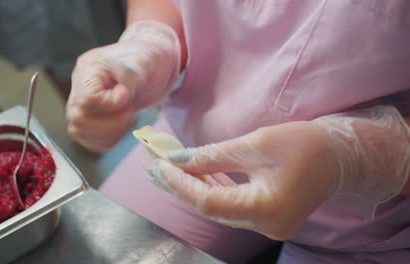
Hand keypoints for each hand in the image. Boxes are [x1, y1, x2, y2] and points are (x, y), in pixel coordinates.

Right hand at [66, 21, 180, 151]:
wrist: (152, 68)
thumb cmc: (146, 61)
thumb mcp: (142, 63)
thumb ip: (130, 78)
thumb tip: (119, 97)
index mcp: (87, 69)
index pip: (86, 100)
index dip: (110, 105)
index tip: (127, 96)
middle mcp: (78, 88)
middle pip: (78, 119)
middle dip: (111, 123)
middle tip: (130, 110)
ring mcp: (80, 106)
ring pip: (80, 132)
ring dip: (110, 133)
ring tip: (127, 117)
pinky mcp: (88, 122)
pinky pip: (90, 142)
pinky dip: (109, 140)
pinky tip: (123, 126)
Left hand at [146, 106, 409, 239]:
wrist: (339, 155)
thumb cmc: (305, 144)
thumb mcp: (256, 143)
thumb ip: (214, 155)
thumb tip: (177, 159)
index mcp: (266, 208)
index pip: (209, 202)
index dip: (181, 184)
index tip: (160, 164)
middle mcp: (266, 225)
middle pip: (210, 208)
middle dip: (181, 186)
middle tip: (154, 167)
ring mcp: (267, 224)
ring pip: (219, 207)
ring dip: (194, 187)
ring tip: (168, 169)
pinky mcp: (267, 217)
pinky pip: (232, 205)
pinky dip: (212, 188)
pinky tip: (196, 174)